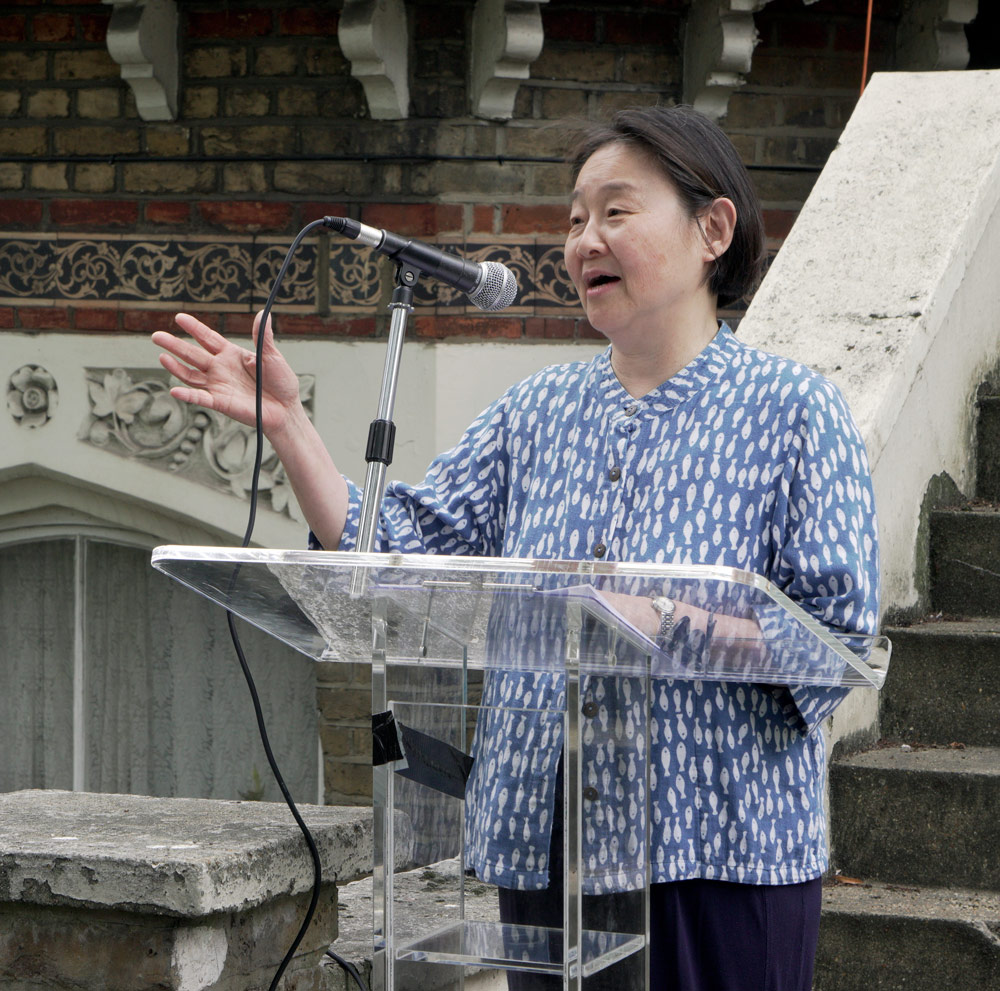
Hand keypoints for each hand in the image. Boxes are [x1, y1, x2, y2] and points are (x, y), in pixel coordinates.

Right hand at [152, 312, 303, 439]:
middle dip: (175, 345)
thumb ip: (263, 337)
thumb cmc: (281, 382)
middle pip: (193, 355)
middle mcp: (220, 369)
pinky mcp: (221, 403)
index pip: (207, 338)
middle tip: (156, 335)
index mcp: (231, 354)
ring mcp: (218, 386)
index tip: (179, 317)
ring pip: (191, 375)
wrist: (286, 409)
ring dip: (176, 367)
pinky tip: (174, 390)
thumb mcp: (271, 356)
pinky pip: (200, 398)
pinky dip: (188, 395)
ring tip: (162, 357)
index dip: (194, 328)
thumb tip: (264, 312)